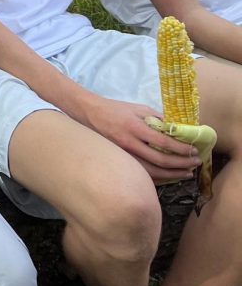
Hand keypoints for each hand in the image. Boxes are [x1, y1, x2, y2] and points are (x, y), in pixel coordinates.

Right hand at [81, 94, 199, 182]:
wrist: (90, 113)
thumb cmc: (116, 109)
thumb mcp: (138, 108)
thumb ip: (157, 118)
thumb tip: (179, 128)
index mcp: (135, 127)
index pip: (163, 142)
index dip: (181, 148)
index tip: (194, 150)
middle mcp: (129, 143)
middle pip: (160, 160)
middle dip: (181, 164)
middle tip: (195, 163)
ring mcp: (124, 154)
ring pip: (151, 171)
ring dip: (172, 174)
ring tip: (186, 173)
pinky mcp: (120, 160)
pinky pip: (142, 173)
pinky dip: (158, 177)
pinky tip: (168, 176)